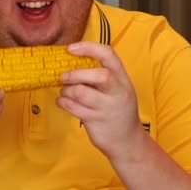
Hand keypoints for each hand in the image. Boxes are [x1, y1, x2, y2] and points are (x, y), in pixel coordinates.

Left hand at [56, 42, 144, 161]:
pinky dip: (63, 102)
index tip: (71, 49)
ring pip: (80, 93)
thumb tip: (73, 60)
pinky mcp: (95, 122)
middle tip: (63, 77)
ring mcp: (107, 108)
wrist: (127, 141)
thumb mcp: (118, 88)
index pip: (109, 55)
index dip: (89, 48)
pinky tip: (63, 102)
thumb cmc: (118, 108)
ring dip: (66, 90)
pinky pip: (73, 108)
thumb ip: (102, 75)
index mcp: (122, 79)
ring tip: (65, 91)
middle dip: (75, 74)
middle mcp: (117, 92)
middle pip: (98, 75)